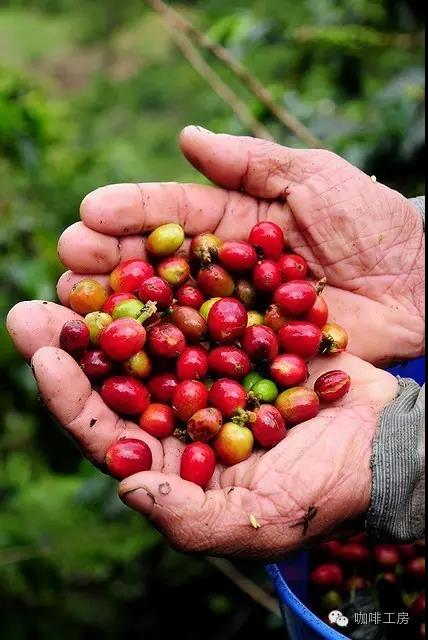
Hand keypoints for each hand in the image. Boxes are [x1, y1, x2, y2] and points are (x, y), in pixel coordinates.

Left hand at [5, 301, 396, 556]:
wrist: (382, 438)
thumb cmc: (325, 486)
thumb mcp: (261, 518)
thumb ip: (191, 518)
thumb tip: (127, 490)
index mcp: (170, 461)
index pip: (105, 434)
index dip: (69, 397)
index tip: (43, 355)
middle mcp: (177, 413)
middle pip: (112, 380)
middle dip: (70, 344)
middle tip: (31, 309)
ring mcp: (204, 369)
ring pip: (144, 338)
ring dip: (110, 308)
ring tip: (74, 269)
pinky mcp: (233, 335)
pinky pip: (192, 307)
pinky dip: (166, 284)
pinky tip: (144, 256)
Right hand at [52, 126, 423, 364]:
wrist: (424, 287)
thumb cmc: (376, 225)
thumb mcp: (318, 177)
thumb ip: (254, 161)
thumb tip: (187, 138)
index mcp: (234, 226)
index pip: (174, 216)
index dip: (132, 213)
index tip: (89, 214)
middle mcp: (224, 275)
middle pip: (159, 267)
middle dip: (111, 264)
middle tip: (67, 262)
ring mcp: (234, 322)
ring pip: (170, 316)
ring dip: (124, 314)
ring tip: (77, 309)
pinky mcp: (250, 363)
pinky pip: (204, 363)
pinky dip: (166, 363)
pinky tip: (128, 363)